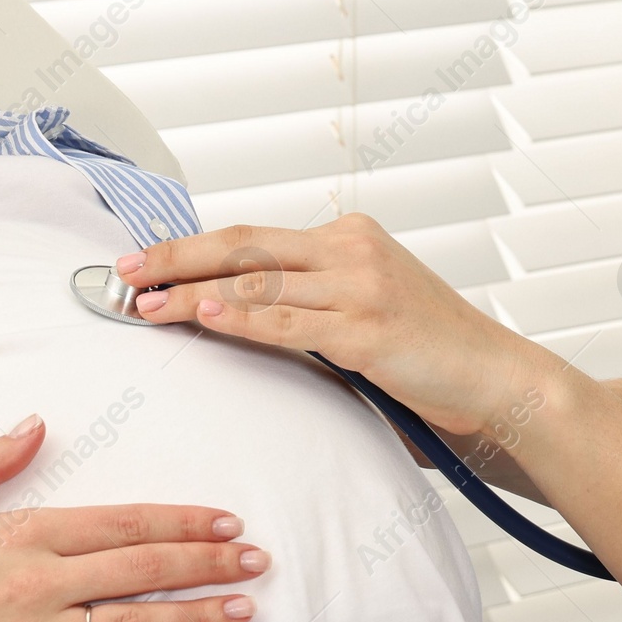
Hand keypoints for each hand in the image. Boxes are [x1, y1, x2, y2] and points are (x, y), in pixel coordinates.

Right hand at [0, 415, 269, 621]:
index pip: (124, 524)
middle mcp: (37, 584)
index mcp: (22, 534)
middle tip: (257, 560)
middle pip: (143, 570)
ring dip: (197, 616)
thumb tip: (40, 423)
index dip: (183, 522)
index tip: (227, 520)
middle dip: (209, 563)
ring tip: (244, 609)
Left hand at [113, 214, 564, 437]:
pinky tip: (198, 315)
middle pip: (243, 245)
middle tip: (122, 271)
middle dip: (175, 257)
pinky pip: (285, 320)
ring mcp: (360, 285)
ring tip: (141, 305)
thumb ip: (312, 311)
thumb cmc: (434, 362)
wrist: (499, 382)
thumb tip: (240, 322)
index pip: (255, 239)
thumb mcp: (367, 319)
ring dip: (190, 292)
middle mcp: (352, 249)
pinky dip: (236, 317)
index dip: (193, 249)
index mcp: (351, 238)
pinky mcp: (367, 328)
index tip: (145, 261)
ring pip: (255, 281)